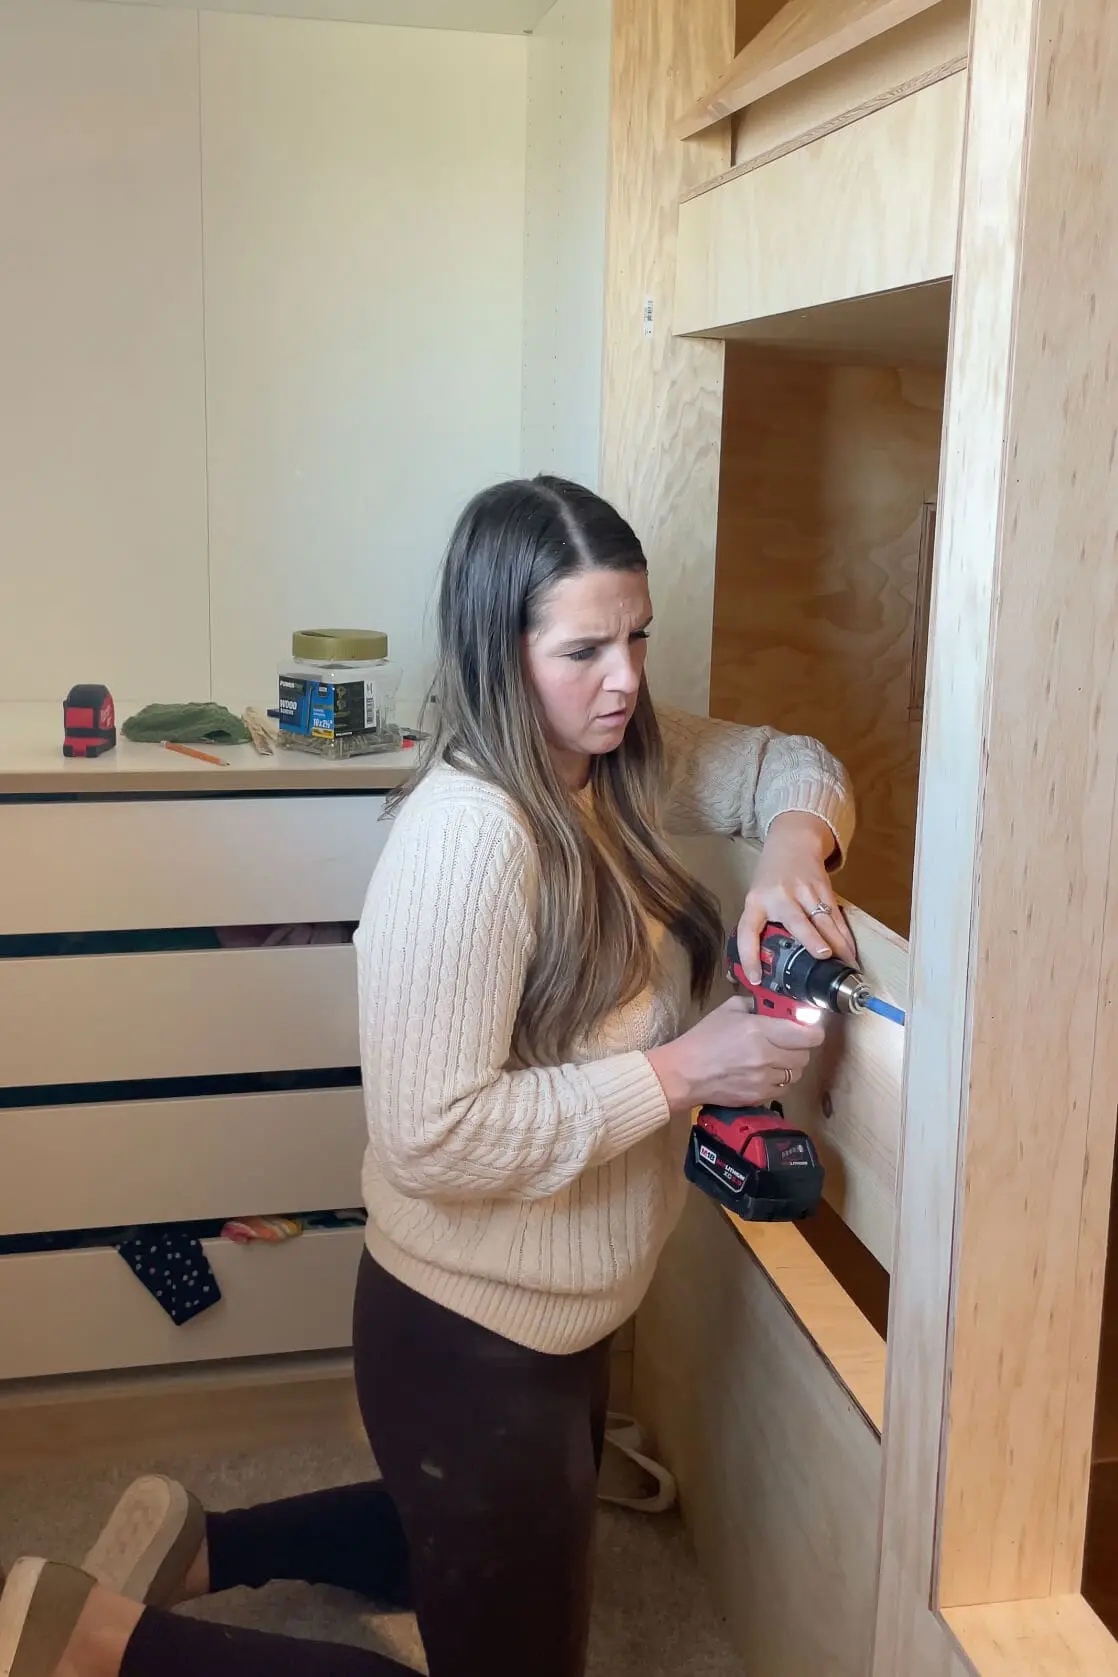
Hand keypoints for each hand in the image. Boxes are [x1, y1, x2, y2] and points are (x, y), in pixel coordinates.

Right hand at [647, 999, 825, 1114]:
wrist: (684, 1074)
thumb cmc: (703, 1039)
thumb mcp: (727, 1010)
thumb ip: (755, 1004)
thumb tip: (779, 1006)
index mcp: (759, 1030)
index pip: (808, 1035)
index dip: (813, 1031)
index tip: (809, 1028)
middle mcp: (766, 1056)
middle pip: (805, 1055)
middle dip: (800, 1047)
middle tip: (788, 1042)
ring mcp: (764, 1080)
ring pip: (796, 1073)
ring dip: (790, 1065)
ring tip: (773, 1058)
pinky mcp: (759, 1097)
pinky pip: (784, 1088)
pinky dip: (779, 1080)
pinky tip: (764, 1073)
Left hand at [737, 811, 856, 983]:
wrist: (792, 841)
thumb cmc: (770, 877)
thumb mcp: (757, 897)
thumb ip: (760, 925)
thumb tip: (763, 967)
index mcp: (756, 902)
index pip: (748, 931)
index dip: (749, 956)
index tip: (756, 978)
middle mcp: (780, 897)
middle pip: (796, 920)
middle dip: (810, 938)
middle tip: (822, 955)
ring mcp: (805, 891)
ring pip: (823, 920)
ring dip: (837, 943)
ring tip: (846, 964)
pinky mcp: (824, 889)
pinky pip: (836, 916)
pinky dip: (845, 936)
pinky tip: (851, 952)